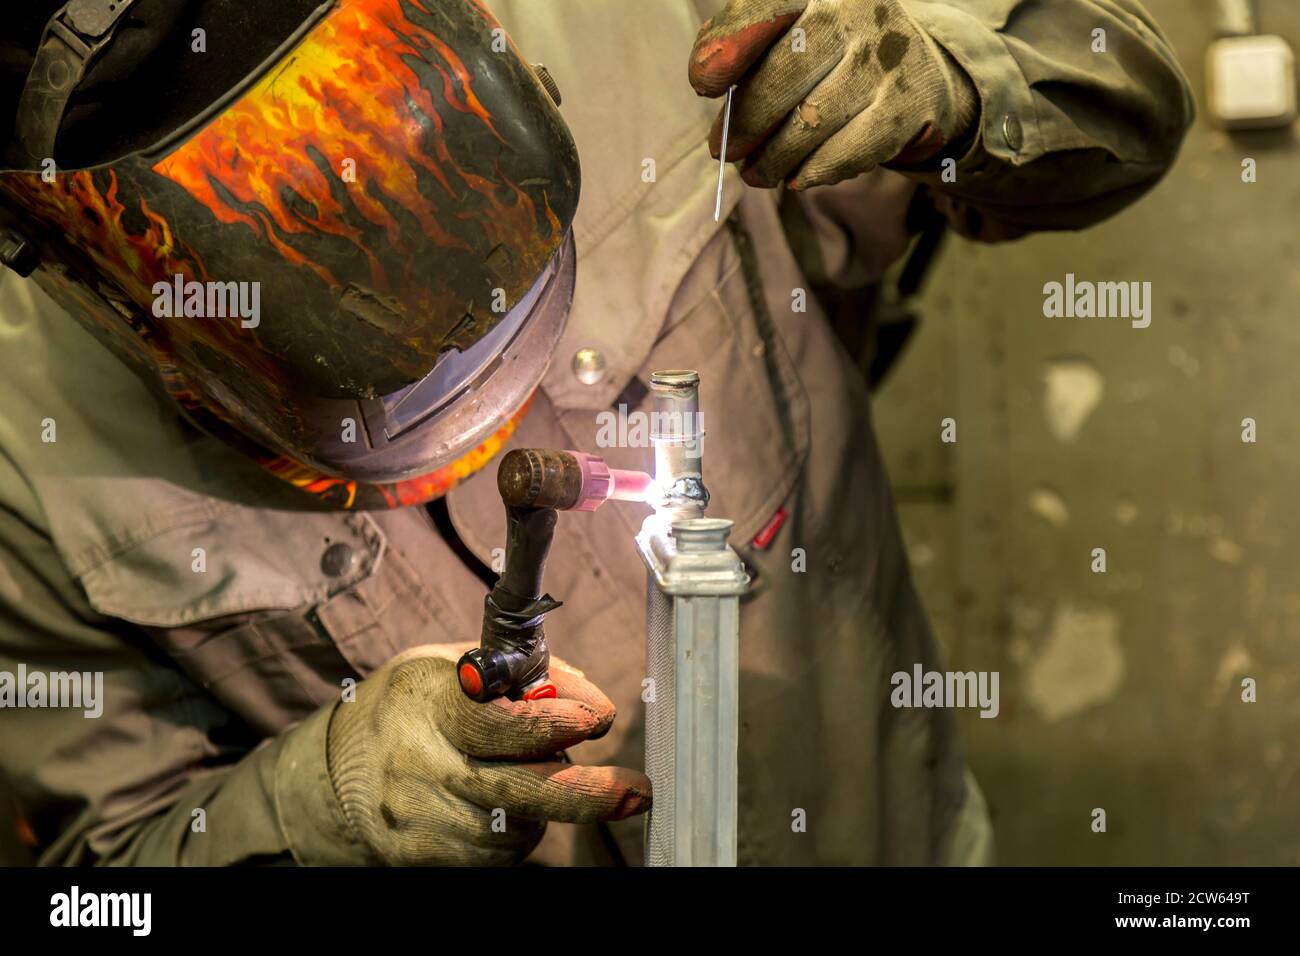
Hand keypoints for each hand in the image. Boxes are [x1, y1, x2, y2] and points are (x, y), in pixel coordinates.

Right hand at [326, 644, 649, 864]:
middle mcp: (419, 764)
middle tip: (636, 790)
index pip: (497, 722)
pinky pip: (495, 856)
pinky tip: (505, 806)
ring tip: (532, 776)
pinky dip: (518, 833)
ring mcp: (417, 818)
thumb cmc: (411, 705)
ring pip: (515, 829)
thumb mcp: (454, 663)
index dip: (555, 721)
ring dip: (546, 806)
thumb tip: (585, 695)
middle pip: (516, 792)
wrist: (332, 770)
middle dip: (586, 793)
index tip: (597, 717)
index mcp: (428, 701)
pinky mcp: (419, 858)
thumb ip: (521, 672)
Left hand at [688, 0, 978, 188]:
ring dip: (773, 158)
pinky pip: (848, 151)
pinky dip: (814, 171)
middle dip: (745, 123)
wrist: (918, 71)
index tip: (702, 84)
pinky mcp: (907, 107)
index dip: (730, 44)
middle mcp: (856, 11)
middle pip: (784, 74)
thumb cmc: (829, 55)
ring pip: (812, 121)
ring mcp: (888, 59)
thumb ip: (742, 45)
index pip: (768, 6)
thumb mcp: (789, 33)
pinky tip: (796, 178)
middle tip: (722, 151)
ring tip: (755, 173)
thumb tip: (706, 74)